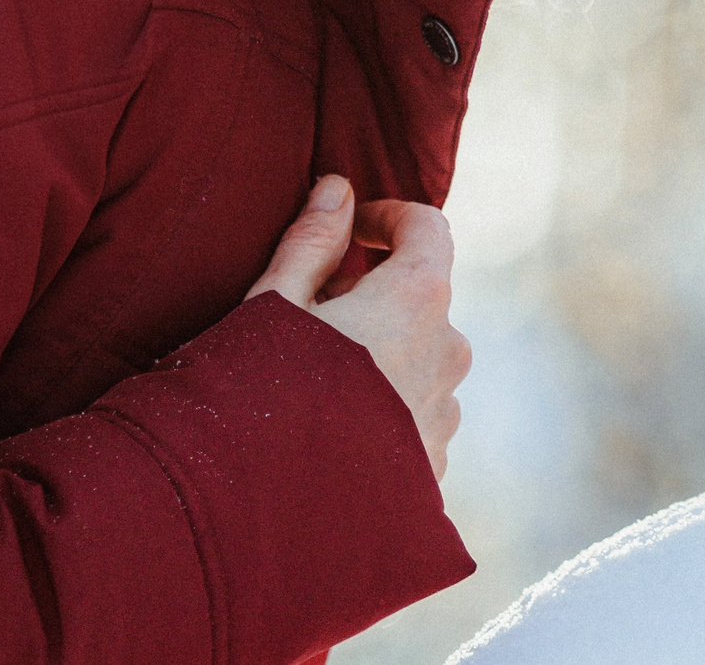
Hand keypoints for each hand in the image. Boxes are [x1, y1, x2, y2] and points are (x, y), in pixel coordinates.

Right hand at [247, 175, 470, 477]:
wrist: (260, 515)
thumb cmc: (258, 394)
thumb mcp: (273, 304)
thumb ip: (312, 241)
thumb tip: (338, 189)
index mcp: (417, 301)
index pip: (428, 228)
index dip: (387, 218)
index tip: (350, 229)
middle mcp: (447, 354)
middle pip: (422, 299)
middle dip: (376, 292)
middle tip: (311, 308)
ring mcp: (443, 415)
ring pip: (419, 362)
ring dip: (381, 355)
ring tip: (313, 379)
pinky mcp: (432, 467)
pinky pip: (413, 417)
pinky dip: (382, 408)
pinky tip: (326, 429)